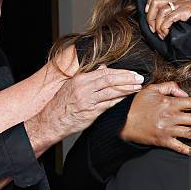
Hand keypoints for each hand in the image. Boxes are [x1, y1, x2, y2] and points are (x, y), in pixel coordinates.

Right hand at [27, 66, 143, 156]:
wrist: (51, 121)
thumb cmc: (62, 104)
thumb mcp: (72, 86)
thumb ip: (89, 77)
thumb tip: (103, 68)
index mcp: (80, 79)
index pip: (104, 72)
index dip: (120, 72)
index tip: (131, 72)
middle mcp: (84, 88)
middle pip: (110, 79)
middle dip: (127, 78)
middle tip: (139, 77)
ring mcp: (88, 100)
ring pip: (111, 91)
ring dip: (127, 88)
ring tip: (138, 86)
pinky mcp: (91, 112)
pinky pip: (108, 104)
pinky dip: (119, 99)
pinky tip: (127, 97)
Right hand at [121, 81, 190, 156]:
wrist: (122, 121)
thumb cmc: (137, 104)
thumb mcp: (152, 89)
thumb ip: (170, 87)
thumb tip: (184, 92)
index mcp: (170, 103)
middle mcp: (171, 117)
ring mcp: (168, 130)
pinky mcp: (163, 141)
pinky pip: (179, 147)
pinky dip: (189, 151)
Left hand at [145, 0, 190, 39]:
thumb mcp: (182, 11)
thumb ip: (172, 12)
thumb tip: (157, 22)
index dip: (150, 0)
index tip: (147, 11)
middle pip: (156, 2)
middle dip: (150, 16)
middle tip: (151, 27)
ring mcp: (180, 4)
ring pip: (161, 12)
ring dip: (157, 25)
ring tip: (160, 34)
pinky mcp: (183, 11)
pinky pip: (169, 18)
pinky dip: (164, 28)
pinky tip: (166, 33)